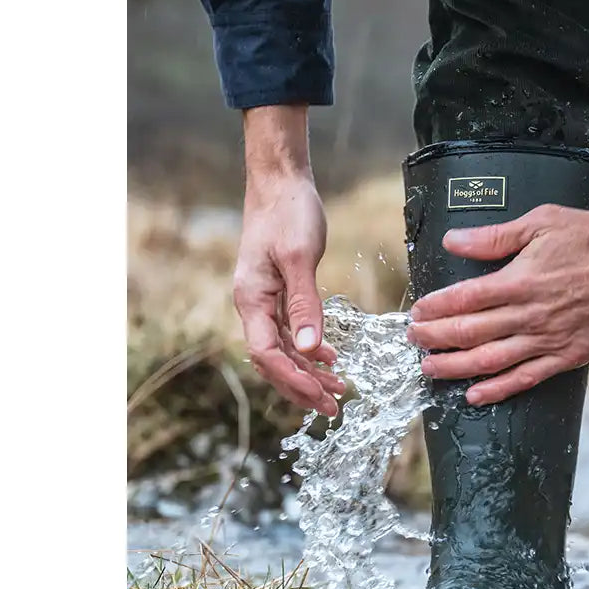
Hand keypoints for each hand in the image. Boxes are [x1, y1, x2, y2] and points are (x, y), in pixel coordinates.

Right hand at [234, 107, 345, 414]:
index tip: (321, 397)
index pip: (266, 354)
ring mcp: (263, 298)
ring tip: (337, 388)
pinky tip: (329, 356)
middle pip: (272, 360)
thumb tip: (309, 349)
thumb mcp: (300, 257)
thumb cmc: (288, 212)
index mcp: (251, 298)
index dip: (292, 380)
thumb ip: (304, 304)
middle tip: (333, 407)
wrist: (280, 181)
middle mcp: (252, 303)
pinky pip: (289, 330)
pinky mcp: (277, 290)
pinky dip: (308, 347)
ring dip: (308, 371)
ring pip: (282, 348)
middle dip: (301, 386)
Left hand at [407, 187, 588, 405]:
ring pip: (491, 361)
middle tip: (414, 341)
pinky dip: (498, 389)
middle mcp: (530, 315)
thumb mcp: (543, 222)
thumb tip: (455, 242)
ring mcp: (549, 340)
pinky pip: (526, 378)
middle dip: (435, 339)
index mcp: (520, 281)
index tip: (418, 312)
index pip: (464, 299)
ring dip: (456, 367)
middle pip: (469, 333)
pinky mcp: (569, 356)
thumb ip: (495, 236)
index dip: (436, 308)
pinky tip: (476, 394)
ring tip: (430, 369)